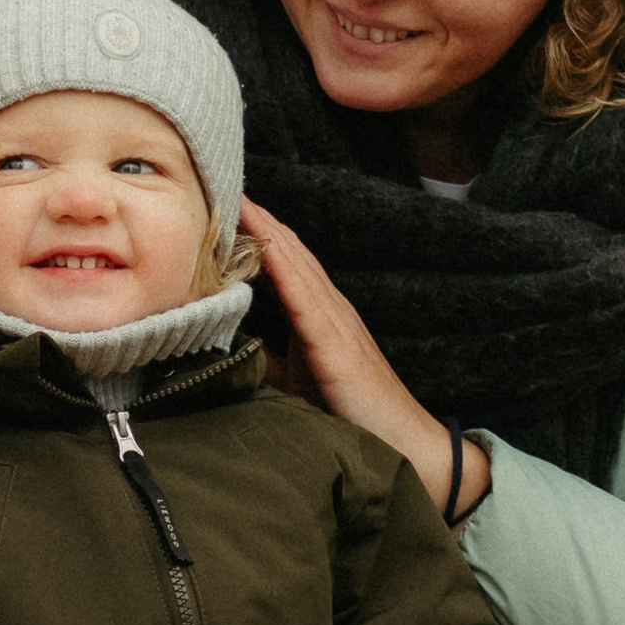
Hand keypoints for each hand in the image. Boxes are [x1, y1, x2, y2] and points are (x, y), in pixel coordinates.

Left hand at [242, 198, 491, 525]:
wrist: (407, 449)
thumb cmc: (352, 416)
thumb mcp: (296, 381)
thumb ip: (264, 357)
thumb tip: (222, 341)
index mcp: (317, 314)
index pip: (280, 260)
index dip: (252, 229)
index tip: (217, 200)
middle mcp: (328, 307)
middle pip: (286, 248)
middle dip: (254, 214)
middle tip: (218, 175)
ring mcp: (336, 322)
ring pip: (295, 260)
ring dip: (265, 227)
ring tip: (233, 193)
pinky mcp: (339, 345)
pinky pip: (307, 296)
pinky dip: (285, 264)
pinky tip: (265, 242)